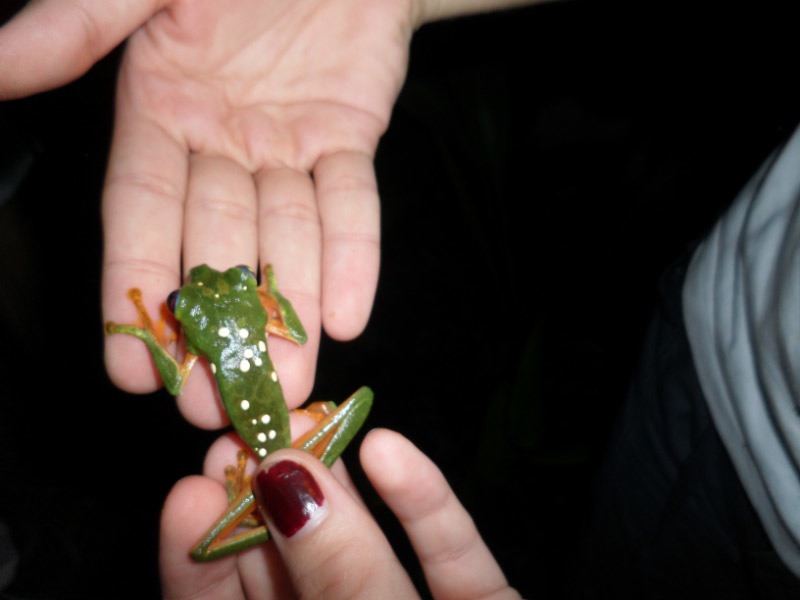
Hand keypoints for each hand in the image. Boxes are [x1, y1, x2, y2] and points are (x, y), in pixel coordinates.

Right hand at [0, 0, 412, 421]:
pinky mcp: (350, 137)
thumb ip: (75, 28)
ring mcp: (289, 145)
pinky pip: (352, 202)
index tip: (130, 370)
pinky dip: (354, 253)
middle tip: (222, 403)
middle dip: (220, 326)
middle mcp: (221, 142)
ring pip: (287, 237)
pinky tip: (347, 315)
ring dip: (291, 311)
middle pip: (217, 246)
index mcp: (160, 112)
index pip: (140, 215)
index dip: (135, 290)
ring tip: (294, 380)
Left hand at [160, 428, 520, 598]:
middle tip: (251, 432)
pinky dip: (426, 506)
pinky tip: (390, 449)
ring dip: (340, 488)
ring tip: (307, 424)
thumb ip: (337, 584)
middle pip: (294, 571)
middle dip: (272, 501)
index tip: (188, 493)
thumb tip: (286, 483)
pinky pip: (452, 556)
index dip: (199, 564)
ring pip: (369, 554)